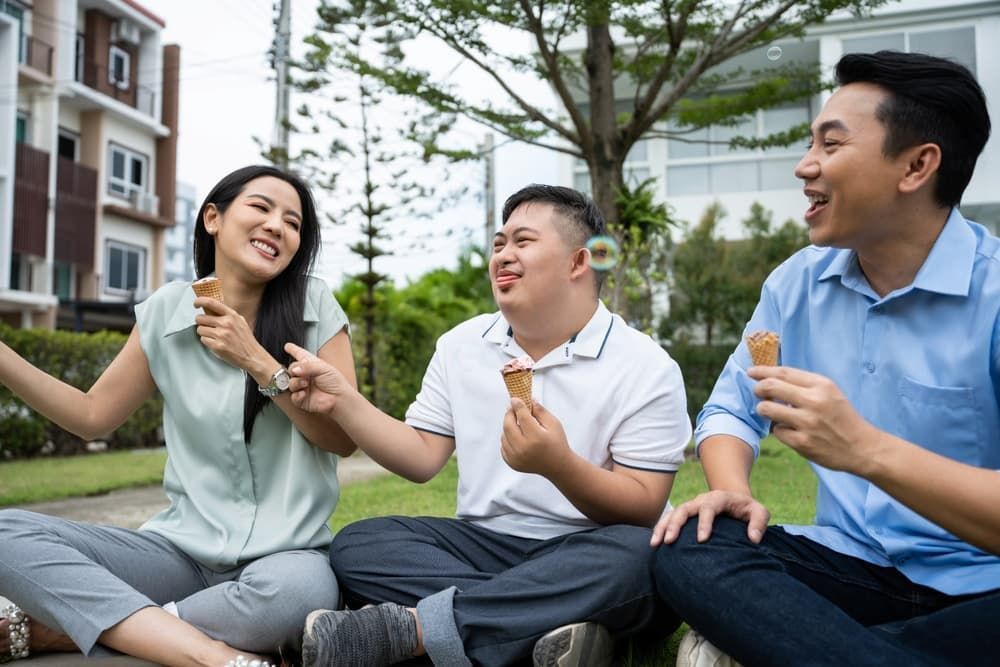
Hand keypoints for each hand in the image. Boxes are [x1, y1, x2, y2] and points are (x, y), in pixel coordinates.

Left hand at [193, 298, 264, 370]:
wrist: (252, 356)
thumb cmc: (245, 340)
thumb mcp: (240, 321)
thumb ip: (227, 314)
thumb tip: (210, 308)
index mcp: (232, 315)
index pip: (211, 302)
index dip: (199, 301)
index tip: (196, 304)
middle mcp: (226, 323)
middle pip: (200, 318)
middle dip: (201, 322)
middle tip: (207, 326)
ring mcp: (222, 335)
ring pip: (200, 329)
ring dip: (204, 333)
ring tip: (214, 336)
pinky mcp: (217, 346)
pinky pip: (203, 340)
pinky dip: (207, 341)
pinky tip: (216, 343)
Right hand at [284, 342, 350, 414]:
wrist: (339, 398)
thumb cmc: (335, 381)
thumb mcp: (323, 368)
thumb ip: (308, 366)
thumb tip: (294, 370)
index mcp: (312, 365)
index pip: (301, 355)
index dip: (294, 350)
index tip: (287, 346)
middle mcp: (306, 375)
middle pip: (292, 368)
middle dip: (293, 369)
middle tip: (300, 372)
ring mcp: (303, 387)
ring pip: (290, 382)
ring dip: (296, 382)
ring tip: (306, 383)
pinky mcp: (302, 399)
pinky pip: (293, 396)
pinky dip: (297, 395)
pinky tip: (304, 393)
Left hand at [500, 398, 571, 476]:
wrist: (558, 466)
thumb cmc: (557, 443)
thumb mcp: (554, 424)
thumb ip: (540, 411)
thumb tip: (529, 400)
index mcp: (536, 437)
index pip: (522, 416)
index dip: (517, 405)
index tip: (514, 399)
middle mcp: (524, 448)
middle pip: (508, 425)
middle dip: (509, 414)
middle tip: (512, 408)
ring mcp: (516, 458)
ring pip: (504, 435)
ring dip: (508, 426)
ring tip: (518, 424)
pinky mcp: (512, 463)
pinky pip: (503, 446)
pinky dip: (507, 439)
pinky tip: (517, 436)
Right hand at [650, 490, 769, 545]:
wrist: (735, 500)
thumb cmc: (748, 509)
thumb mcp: (759, 512)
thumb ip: (759, 523)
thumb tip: (753, 539)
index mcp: (719, 498)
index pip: (708, 508)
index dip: (704, 523)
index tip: (702, 540)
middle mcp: (701, 500)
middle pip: (684, 509)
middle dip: (675, 524)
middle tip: (670, 541)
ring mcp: (692, 506)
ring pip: (673, 513)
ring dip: (663, 527)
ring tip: (655, 543)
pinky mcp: (686, 514)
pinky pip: (669, 519)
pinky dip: (660, 528)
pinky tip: (654, 543)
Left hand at [749, 365, 879, 472]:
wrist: (862, 447)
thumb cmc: (841, 417)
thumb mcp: (830, 393)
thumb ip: (804, 385)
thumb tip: (770, 377)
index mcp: (822, 385)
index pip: (783, 372)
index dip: (763, 371)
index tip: (751, 372)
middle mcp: (814, 401)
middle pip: (770, 387)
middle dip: (759, 388)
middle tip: (757, 391)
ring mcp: (807, 423)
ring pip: (767, 409)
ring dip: (764, 409)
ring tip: (770, 411)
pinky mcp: (802, 442)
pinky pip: (777, 431)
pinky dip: (779, 430)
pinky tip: (790, 431)